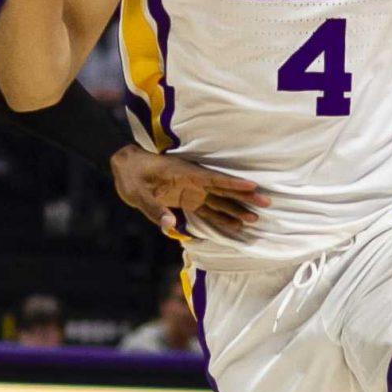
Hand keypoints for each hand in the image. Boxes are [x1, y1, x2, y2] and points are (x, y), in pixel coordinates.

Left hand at [111, 144, 267, 239]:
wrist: (125, 166)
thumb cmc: (131, 176)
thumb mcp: (136, 193)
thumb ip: (154, 208)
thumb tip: (170, 225)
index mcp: (183, 175)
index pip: (213, 180)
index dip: (233, 184)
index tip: (253, 186)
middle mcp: (192, 181)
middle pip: (222, 190)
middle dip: (244, 197)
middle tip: (267, 203)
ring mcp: (191, 189)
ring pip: (219, 200)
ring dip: (236, 208)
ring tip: (256, 218)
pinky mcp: (186, 198)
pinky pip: (207, 208)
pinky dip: (221, 216)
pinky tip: (234, 224)